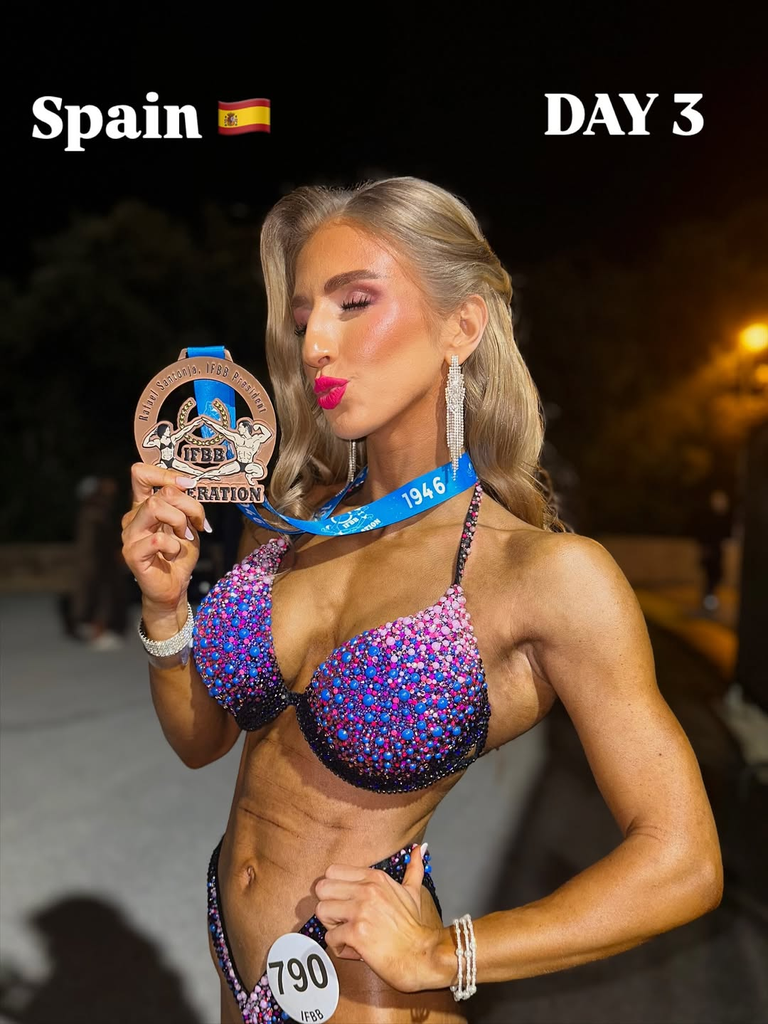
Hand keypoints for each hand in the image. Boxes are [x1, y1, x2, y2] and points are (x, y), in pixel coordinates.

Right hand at [121, 463, 207, 610]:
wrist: (174, 585)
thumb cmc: (180, 554)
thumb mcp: (188, 524)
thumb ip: (185, 504)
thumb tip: (190, 484)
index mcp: (144, 505)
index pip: (141, 474)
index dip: (166, 474)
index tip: (189, 485)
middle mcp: (133, 516)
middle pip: (160, 492)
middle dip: (188, 506)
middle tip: (197, 524)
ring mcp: (130, 534)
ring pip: (155, 507)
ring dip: (180, 522)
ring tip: (185, 538)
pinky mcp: (132, 553)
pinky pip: (157, 539)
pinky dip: (174, 546)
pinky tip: (174, 555)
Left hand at [315, 844, 444, 993]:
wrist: (421, 955)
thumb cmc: (414, 927)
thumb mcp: (413, 892)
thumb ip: (413, 868)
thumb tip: (419, 848)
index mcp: (375, 877)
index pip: (333, 871)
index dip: (335, 890)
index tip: (346, 903)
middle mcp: (366, 890)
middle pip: (322, 888)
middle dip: (328, 905)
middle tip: (341, 919)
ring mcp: (361, 911)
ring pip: (322, 911)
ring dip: (331, 926)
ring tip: (346, 933)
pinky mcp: (356, 933)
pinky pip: (329, 938)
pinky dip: (338, 947)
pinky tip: (354, 949)